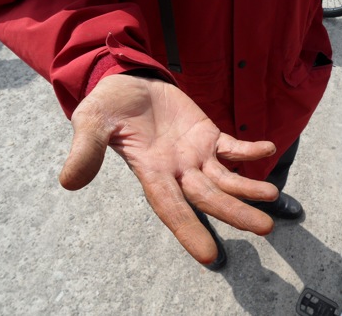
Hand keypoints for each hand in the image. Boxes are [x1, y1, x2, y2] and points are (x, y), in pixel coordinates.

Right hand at [59, 74, 278, 264]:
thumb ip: (86, 150)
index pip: (171, 207)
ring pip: (225, 177)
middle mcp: (177, 169)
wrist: (130, 84)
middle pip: (209, 197)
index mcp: (151, 171)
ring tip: (272, 196)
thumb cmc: (110, 105)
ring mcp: (195, 154)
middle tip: (265, 227)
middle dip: (235, 212)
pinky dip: (249, 150)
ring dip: (248, 187)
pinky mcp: (207, 135)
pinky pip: (232, 146)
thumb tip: (68, 182)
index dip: (188, 231)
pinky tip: (268, 149)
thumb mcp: (92, 122)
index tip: (210, 257)